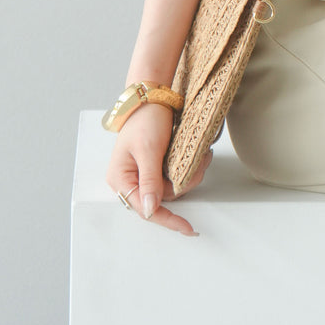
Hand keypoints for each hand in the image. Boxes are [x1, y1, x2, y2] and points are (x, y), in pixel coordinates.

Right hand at [105, 103, 212, 236]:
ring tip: (203, 155)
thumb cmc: (145, 119)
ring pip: (172, 187)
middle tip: (202, 164)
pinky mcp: (157, 166)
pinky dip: (188, 169)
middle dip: (185, 184)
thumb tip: (150, 210)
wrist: (153, 95)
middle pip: (162, 199)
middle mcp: (130, 180)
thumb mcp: (149, 150)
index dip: (168, 219)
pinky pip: (174, 176)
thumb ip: (150, 181)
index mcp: (121, 179)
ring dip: (190, 174)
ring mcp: (144, 173)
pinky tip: (199, 156)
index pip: (145, 209)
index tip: (188, 229)